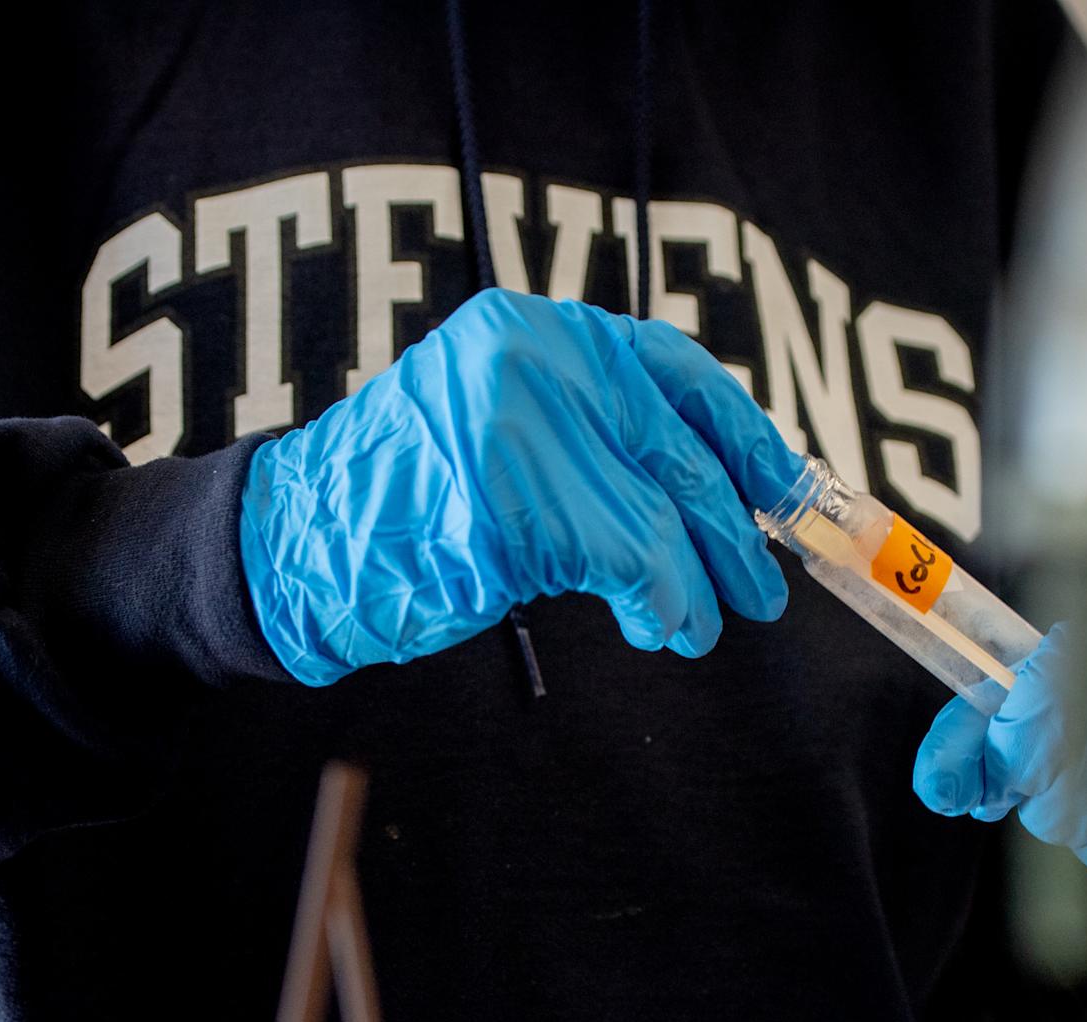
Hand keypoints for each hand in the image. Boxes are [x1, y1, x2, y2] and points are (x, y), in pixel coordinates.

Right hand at [238, 289, 801, 684]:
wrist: (302, 541)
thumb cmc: (411, 499)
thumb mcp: (506, 426)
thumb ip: (597, 429)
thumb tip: (720, 483)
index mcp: (536, 329)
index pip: (675, 370)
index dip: (743, 436)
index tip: (784, 490)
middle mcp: (533, 360)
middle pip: (678, 449)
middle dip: (732, 530)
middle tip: (760, 587)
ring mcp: (520, 428)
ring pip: (659, 516)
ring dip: (692, 586)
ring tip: (691, 625)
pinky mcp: (512, 504)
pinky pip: (627, 561)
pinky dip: (657, 603)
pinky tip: (656, 626)